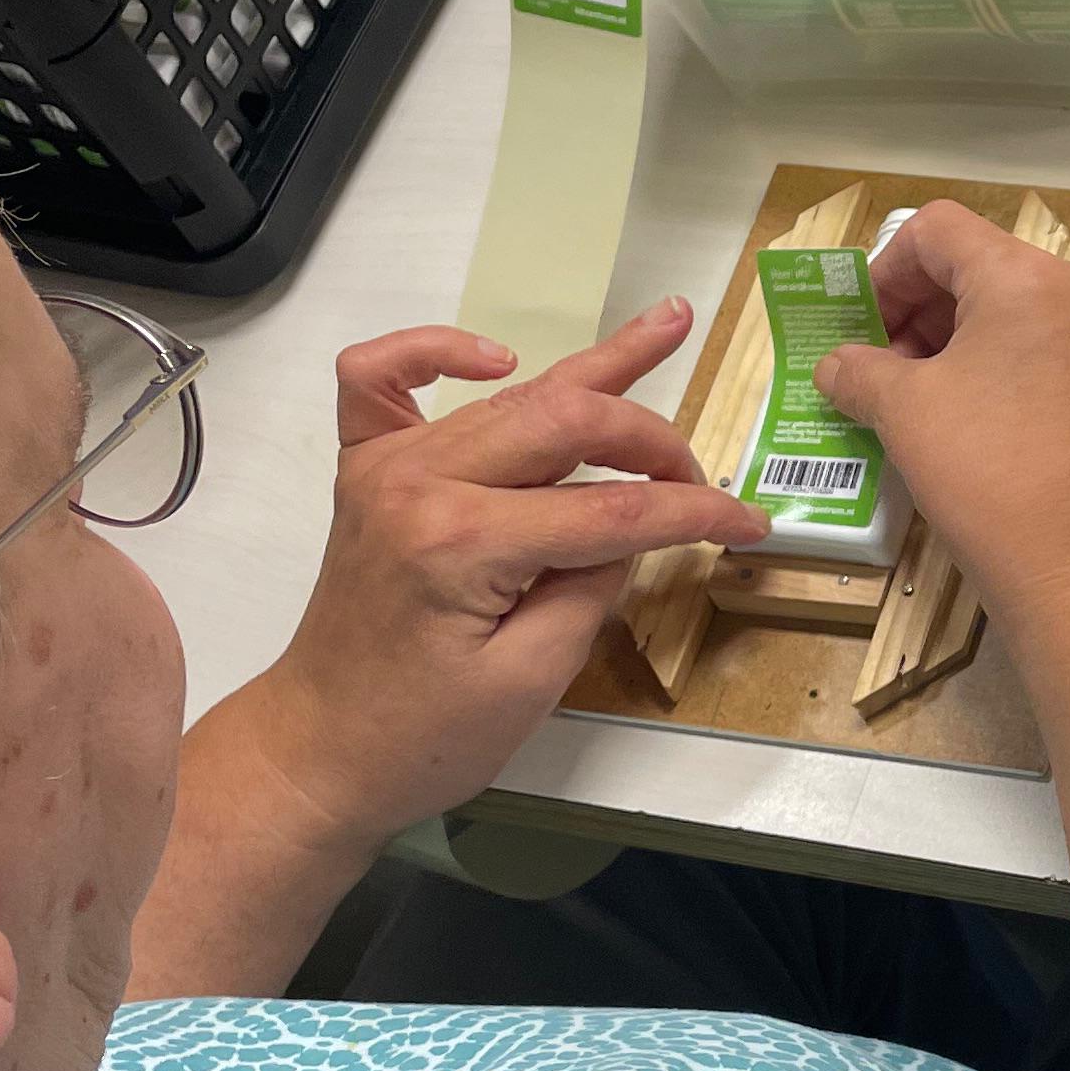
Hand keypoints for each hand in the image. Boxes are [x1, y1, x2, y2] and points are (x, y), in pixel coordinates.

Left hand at [238, 302, 768, 850]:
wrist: (320, 751)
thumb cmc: (424, 739)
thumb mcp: (532, 682)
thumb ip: (591, 591)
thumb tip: (629, 530)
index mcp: (464, 543)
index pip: (612, 510)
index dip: (694, 514)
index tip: (749, 525)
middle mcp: (422, 481)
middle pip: (567, 423)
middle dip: (652, 440)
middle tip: (701, 475)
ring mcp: (388, 466)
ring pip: (511, 396)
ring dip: (595, 368)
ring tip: (668, 320)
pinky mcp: (367, 470)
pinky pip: (382, 379)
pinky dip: (434, 350)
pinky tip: (495, 355)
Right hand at [818, 201, 1069, 649]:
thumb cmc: (991, 476)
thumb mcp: (905, 414)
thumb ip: (860, 372)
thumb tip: (838, 366)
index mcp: (1031, 277)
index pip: (939, 230)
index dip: (884, 270)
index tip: (860, 328)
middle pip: (986, 268)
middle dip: (921, 311)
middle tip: (880, 371)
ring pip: (1024, 316)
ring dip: (961, 345)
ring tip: (920, 406)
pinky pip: (1057, 359)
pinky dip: (1008, 374)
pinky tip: (975, 430)